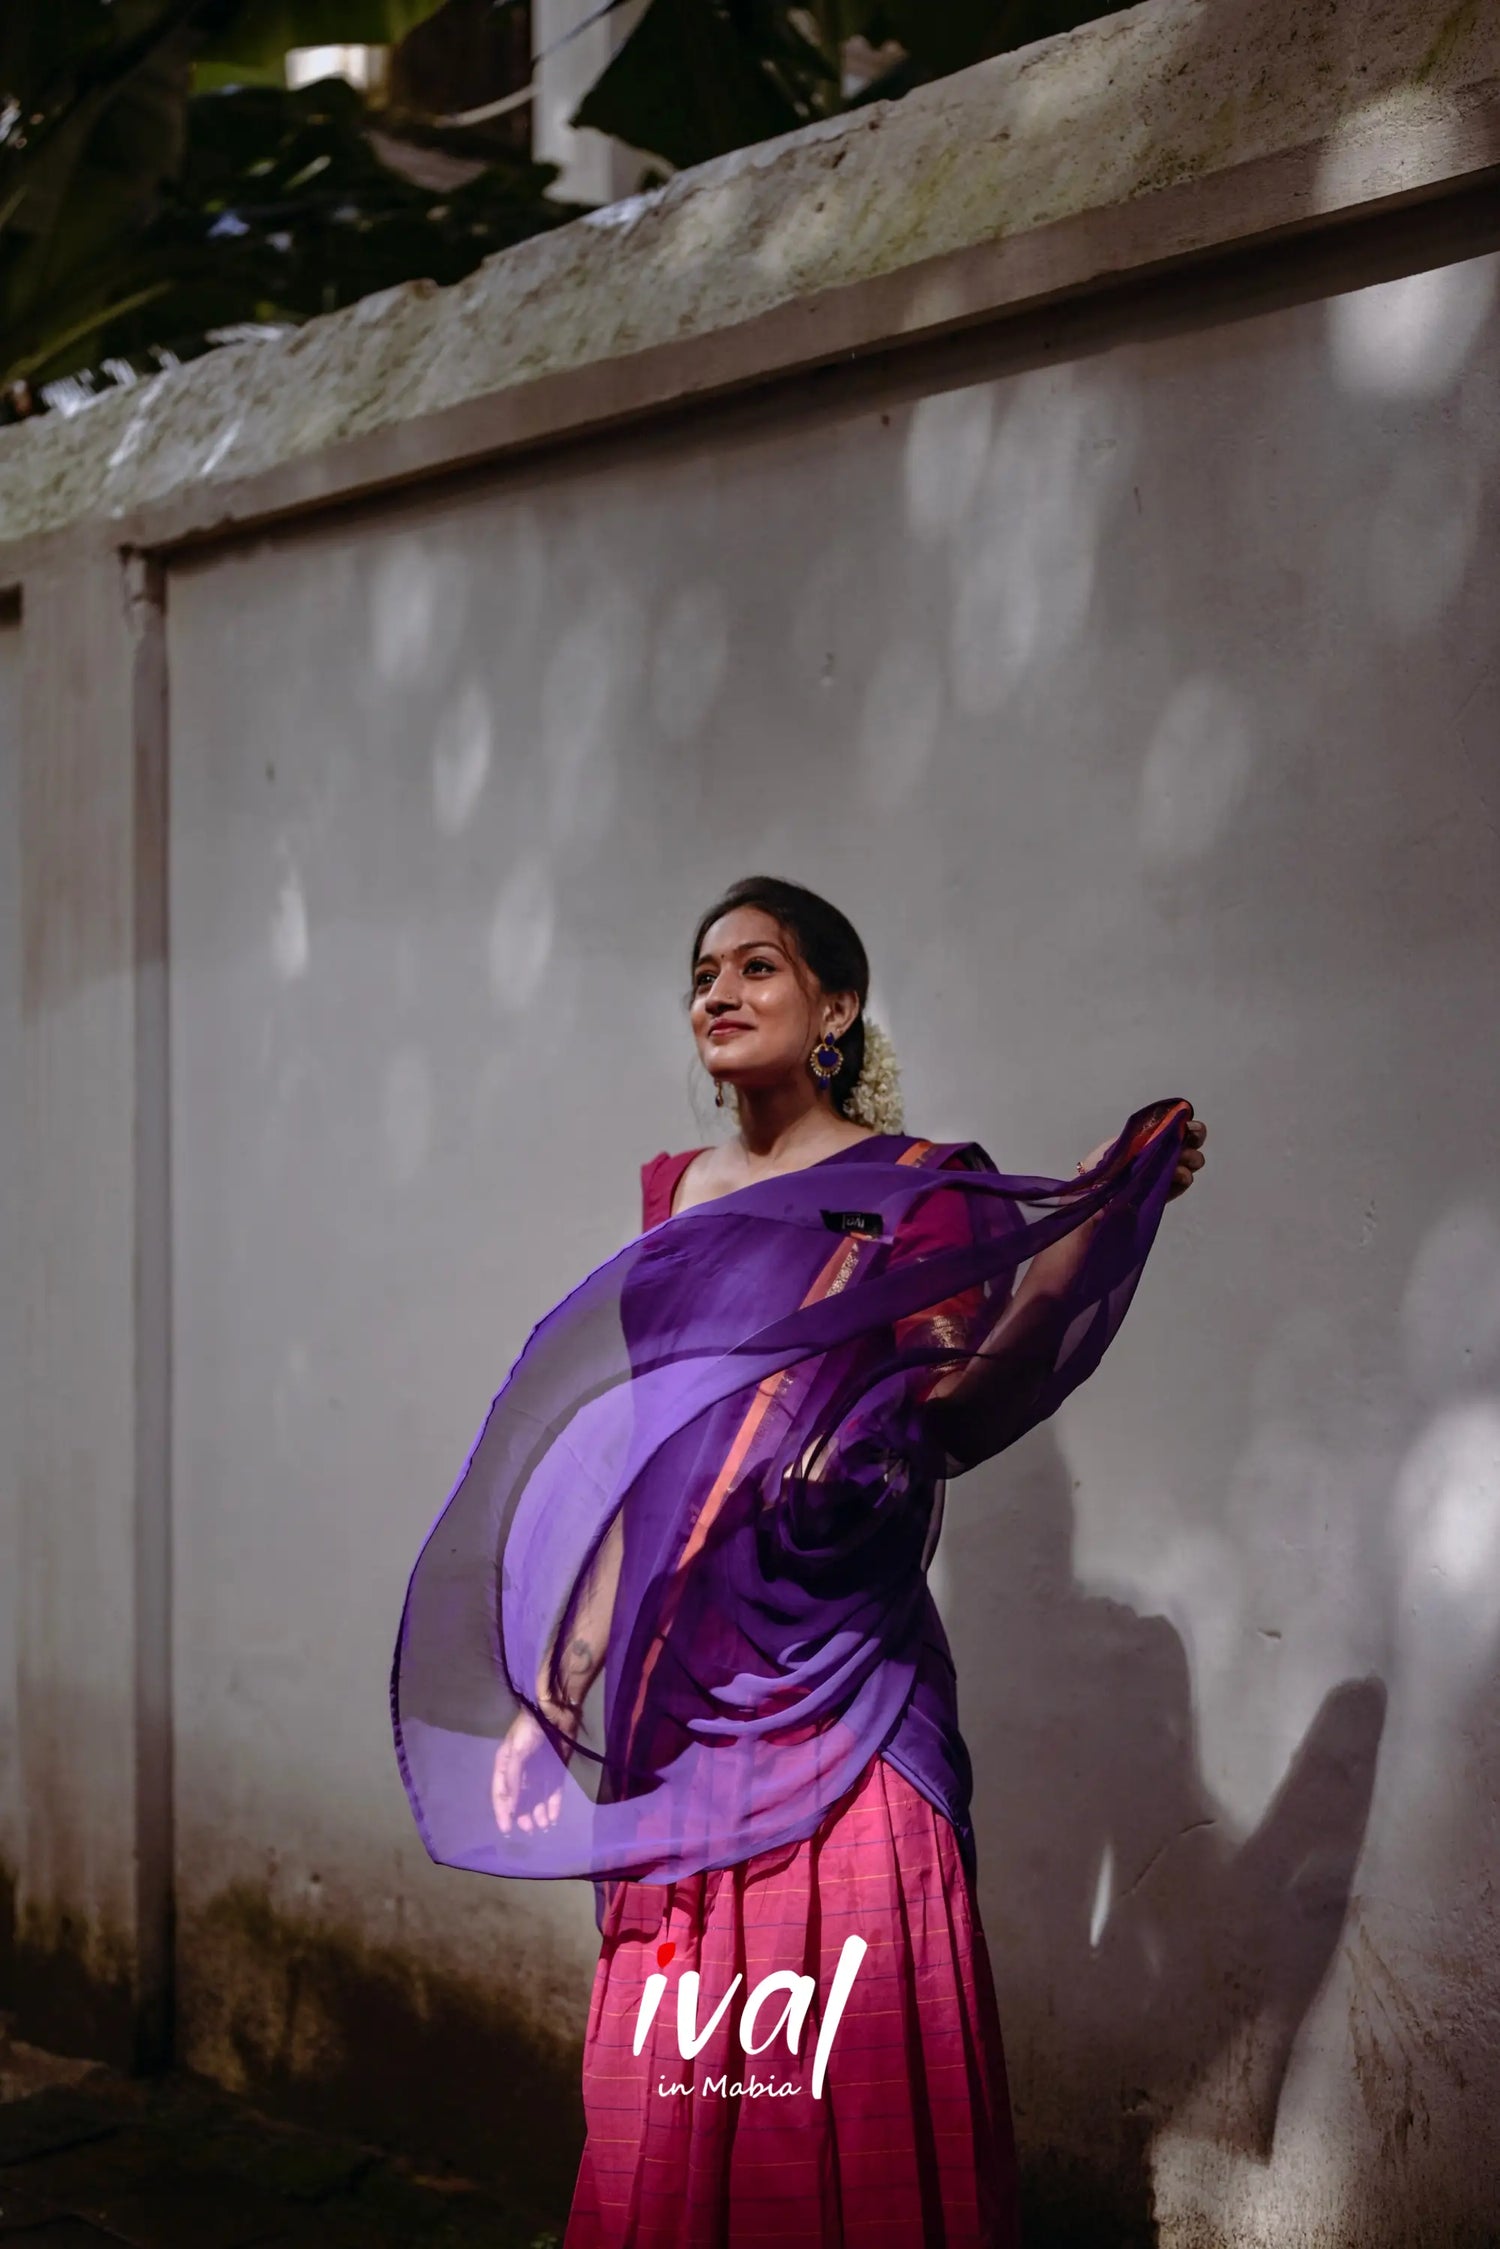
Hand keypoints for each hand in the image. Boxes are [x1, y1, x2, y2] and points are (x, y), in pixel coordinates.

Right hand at [491, 1700, 578, 1835]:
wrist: (557, 1711)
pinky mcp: (556, 1770)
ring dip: (539, 1813)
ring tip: (543, 1826)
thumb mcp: (516, 1751)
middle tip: (530, 1830)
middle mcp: (522, 1771)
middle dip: (523, 1815)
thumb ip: (512, 1779)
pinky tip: (553, 1818)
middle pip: (520, 1799)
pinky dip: (553, 1806)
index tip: (507, 1829)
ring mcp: (540, 1771)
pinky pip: (553, 1792)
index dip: (503, 1811)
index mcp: (506, 1764)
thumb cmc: (531, 1729)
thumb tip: (509, 1806)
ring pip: (537, 1798)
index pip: (501, 1793)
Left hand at [1076, 1110, 1206, 1200]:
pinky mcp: (1161, 1195)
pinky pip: (1179, 1186)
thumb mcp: (1122, 1145)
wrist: (1091, 1194)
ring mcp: (1162, 1175)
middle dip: (1193, 1142)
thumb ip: (1147, 1135)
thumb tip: (1172, 1123)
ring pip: (1188, 1166)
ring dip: (1189, 1161)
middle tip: (1189, 1142)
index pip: (1177, 1129)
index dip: (1188, 1127)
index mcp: (1150, 1140)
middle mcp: (1159, 1155)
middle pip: (1188, 1146)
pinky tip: (1180, 1175)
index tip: (1190, 1126)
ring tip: (1180, 1163)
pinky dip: (1183, 1180)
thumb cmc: (1102, 1166)